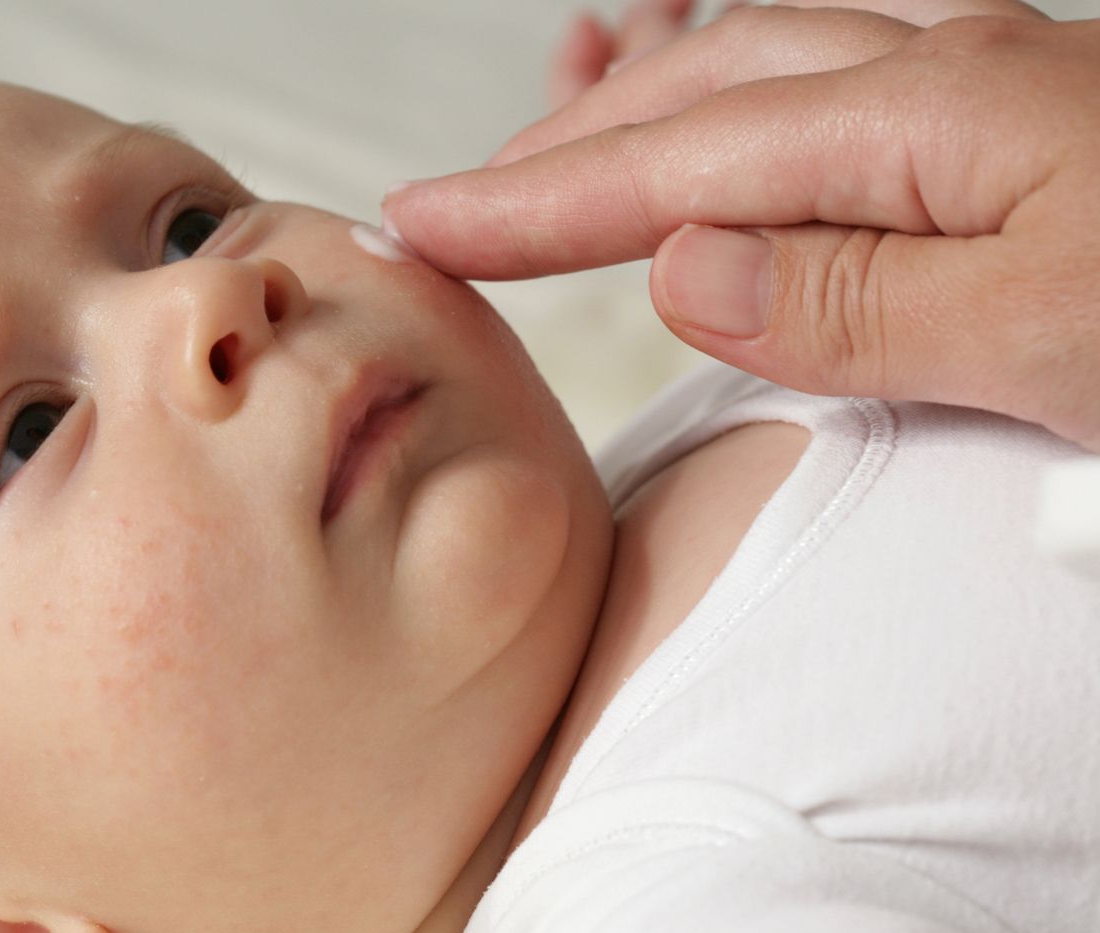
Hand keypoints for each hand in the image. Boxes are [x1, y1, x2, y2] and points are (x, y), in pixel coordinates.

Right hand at [384, 4, 1099, 450]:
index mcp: (942, 116)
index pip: (682, 163)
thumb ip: (858, 303)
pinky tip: (754, 130)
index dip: (537, 200)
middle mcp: (963, 79)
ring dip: (654, 116)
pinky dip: (755, 105)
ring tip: (574, 168)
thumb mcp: (1053, 337)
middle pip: (709, 90)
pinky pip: (852, 78)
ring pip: (777, 68)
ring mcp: (1009, 92)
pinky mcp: (1047, 133)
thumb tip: (684, 271)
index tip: (423, 227)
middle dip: (570, 149)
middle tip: (466, 210)